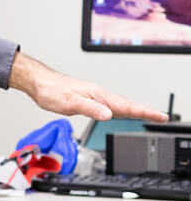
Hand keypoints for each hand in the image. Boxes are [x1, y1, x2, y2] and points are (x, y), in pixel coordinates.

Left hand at [9, 51, 168, 121]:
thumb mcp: (70, 102)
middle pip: (126, 104)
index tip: (159, 116)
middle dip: (145, 111)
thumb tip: (108, 115)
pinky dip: (120, 110)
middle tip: (161, 117)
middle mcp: (97, 94)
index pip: (125, 105)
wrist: (38, 83)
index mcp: (97, 94)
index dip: (144, 111)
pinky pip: (108, 106)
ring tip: (149, 116)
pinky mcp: (87, 99)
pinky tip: (120, 114)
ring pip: (118, 105)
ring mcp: (93, 97)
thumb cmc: (51, 90)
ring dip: (134, 111)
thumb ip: (90, 109)